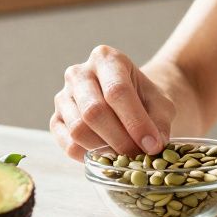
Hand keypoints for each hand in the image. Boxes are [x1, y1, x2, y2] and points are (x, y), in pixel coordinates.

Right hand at [50, 45, 174, 161]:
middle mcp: (79, 73)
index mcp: (106, 59)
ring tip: (125, 156)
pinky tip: (108, 157)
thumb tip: (153, 146)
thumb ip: (159, 122)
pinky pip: (68, 145)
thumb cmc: (145, 98)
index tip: (152, 145)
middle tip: (138, 155)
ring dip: (105, 150)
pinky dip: (89, 157)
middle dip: (119, 139)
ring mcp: (63, 96)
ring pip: (78, 130)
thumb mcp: (161, 104)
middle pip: (94, 111)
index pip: (117, 91)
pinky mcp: (56, 120)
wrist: (130, 99)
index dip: (135, 122)